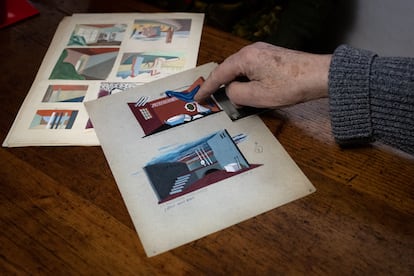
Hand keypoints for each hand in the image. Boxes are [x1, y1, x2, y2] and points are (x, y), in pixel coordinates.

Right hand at [194, 42, 331, 107]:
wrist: (319, 76)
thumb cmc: (291, 86)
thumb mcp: (257, 97)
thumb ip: (236, 94)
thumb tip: (231, 91)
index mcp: (245, 58)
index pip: (219, 74)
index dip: (207, 88)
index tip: (199, 97)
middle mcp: (252, 50)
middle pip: (229, 69)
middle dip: (219, 85)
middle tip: (210, 98)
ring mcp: (263, 52)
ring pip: (240, 69)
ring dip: (235, 83)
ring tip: (231, 98)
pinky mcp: (272, 57)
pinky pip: (251, 68)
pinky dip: (246, 80)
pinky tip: (249, 90)